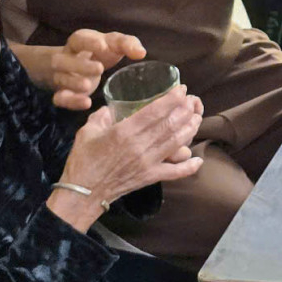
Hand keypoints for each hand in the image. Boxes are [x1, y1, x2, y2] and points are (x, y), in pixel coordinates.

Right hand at [46, 30, 144, 110]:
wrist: (82, 64)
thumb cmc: (103, 51)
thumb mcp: (115, 43)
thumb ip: (128, 44)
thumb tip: (141, 53)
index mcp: (79, 42)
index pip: (79, 39)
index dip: (89, 42)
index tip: (103, 47)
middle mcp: (66, 58)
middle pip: (62, 59)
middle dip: (79, 65)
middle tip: (99, 69)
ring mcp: (62, 76)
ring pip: (60, 78)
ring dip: (72, 83)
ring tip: (87, 86)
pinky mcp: (64, 92)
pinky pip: (60, 98)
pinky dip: (71, 101)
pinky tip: (86, 103)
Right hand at [51, 86, 203, 228]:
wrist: (83, 192)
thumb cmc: (83, 160)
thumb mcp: (87, 131)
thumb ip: (102, 116)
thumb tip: (112, 107)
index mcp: (124, 132)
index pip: (154, 112)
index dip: (171, 99)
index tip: (182, 90)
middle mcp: (140, 146)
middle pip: (170, 125)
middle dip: (185, 111)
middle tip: (192, 101)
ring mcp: (148, 163)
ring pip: (176, 143)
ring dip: (190, 130)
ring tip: (197, 118)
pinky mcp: (150, 177)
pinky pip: (175, 172)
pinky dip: (189, 167)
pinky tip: (198, 160)